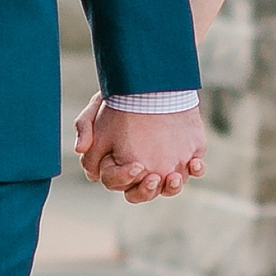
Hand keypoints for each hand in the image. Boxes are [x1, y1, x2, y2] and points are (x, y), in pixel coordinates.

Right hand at [72, 95, 204, 203]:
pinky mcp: (187, 155)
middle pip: (142, 194)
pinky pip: (193, 170)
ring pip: (169, 188)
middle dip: (146, 190)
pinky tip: (195, 164)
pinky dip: (195, 170)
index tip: (136, 166)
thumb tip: (80, 150)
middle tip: (154, 178)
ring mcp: (166, 164)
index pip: (116, 182)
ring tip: (174, 177)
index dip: (124, 178)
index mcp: (118, 164)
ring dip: (172, 187)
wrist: (154, 81)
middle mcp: (142, 169)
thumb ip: (85, 125)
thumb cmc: (123, 97)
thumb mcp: (98, 106)